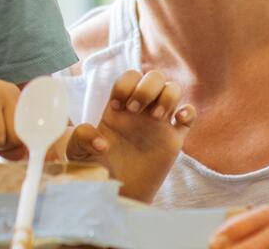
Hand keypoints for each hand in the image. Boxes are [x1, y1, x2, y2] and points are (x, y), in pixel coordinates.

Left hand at [65, 69, 193, 202]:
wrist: (116, 191)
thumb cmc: (97, 169)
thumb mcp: (79, 154)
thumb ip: (81, 139)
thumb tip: (102, 142)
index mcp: (120, 107)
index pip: (129, 78)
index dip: (125, 86)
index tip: (117, 108)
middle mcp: (141, 110)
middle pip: (154, 77)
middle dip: (146, 88)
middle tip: (135, 110)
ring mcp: (159, 123)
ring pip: (173, 89)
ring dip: (167, 96)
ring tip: (156, 117)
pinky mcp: (173, 139)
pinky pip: (189, 116)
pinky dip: (188, 111)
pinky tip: (178, 119)